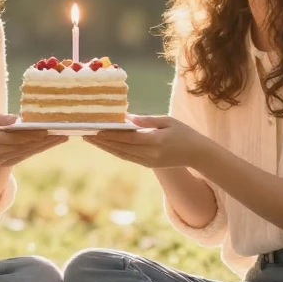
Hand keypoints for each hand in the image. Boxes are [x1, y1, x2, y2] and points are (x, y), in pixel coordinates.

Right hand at [0, 114, 66, 166]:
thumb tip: (16, 118)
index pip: (16, 139)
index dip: (33, 135)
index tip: (47, 130)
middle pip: (26, 147)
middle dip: (46, 141)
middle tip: (63, 134)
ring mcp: (1, 160)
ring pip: (27, 153)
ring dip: (45, 146)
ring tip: (61, 138)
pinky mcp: (4, 163)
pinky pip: (24, 156)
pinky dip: (37, 150)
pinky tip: (48, 144)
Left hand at [83, 115, 208, 168]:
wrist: (198, 154)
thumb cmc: (184, 133)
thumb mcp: (167, 121)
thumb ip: (146, 120)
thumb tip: (126, 116)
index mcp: (155, 141)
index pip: (127, 138)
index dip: (110, 134)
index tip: (95, 129)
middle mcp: (149, 154)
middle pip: (120, 147)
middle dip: (101, 141)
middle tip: (84, 133)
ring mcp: (148, 161)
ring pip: (121, 154)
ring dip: (104, 147)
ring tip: (90, 139)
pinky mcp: (148, 165)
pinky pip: (127, 157)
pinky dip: (114, 151)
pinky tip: (104, 145)